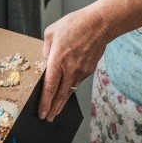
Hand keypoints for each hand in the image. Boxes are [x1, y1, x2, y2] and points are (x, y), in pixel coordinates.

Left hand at [38, 4, 109, 120]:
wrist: (100, 24)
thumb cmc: (76, 24)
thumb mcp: (51, 32)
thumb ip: (45, 49)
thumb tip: (46, 61)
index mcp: (58, 59)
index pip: (49, 87)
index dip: (45, 102)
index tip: (41, 112)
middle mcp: (70, 69)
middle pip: (60, 95)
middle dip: (53, 109)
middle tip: (47, 118)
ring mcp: (81, 71)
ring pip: (69, 91)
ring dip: (61, 102)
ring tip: (55, 111)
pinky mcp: (88, 70)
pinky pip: (77, 81)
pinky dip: (70, 87)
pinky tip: (66, 90)